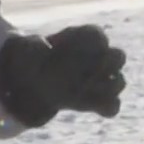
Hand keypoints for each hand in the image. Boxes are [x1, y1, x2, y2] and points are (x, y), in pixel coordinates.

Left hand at [0, 24, 126, 127]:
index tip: (61, 51)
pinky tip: (86, 105)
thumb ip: (34, 46)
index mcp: (80, 38)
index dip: (83, 45)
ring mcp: (99, 79)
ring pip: (119, 81)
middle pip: (118, 56)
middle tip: (80, 73)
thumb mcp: (24, 48)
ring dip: (105, 87)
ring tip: (80, 91)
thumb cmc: (28, 59)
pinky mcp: (96, 101)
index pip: (96, 36)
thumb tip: (46, 48)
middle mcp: (96, 57)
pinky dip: (105, 107)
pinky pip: (112, 106)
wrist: (26, 82)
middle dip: (104, 65)